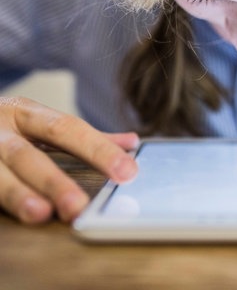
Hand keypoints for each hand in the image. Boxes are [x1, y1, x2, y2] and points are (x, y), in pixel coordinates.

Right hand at [0, 96, 138, 223]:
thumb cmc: (7, 125)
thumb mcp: (41, 122)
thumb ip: (85, 136)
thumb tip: (131, 143)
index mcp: (28, 114)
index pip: (69, 129)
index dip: (98, 150)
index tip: (127, 171)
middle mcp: (1, 128)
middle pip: (29, 154)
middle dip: (54, 180)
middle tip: (80, 206)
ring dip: (18, 195)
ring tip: (41, 214)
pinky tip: (19, 212)